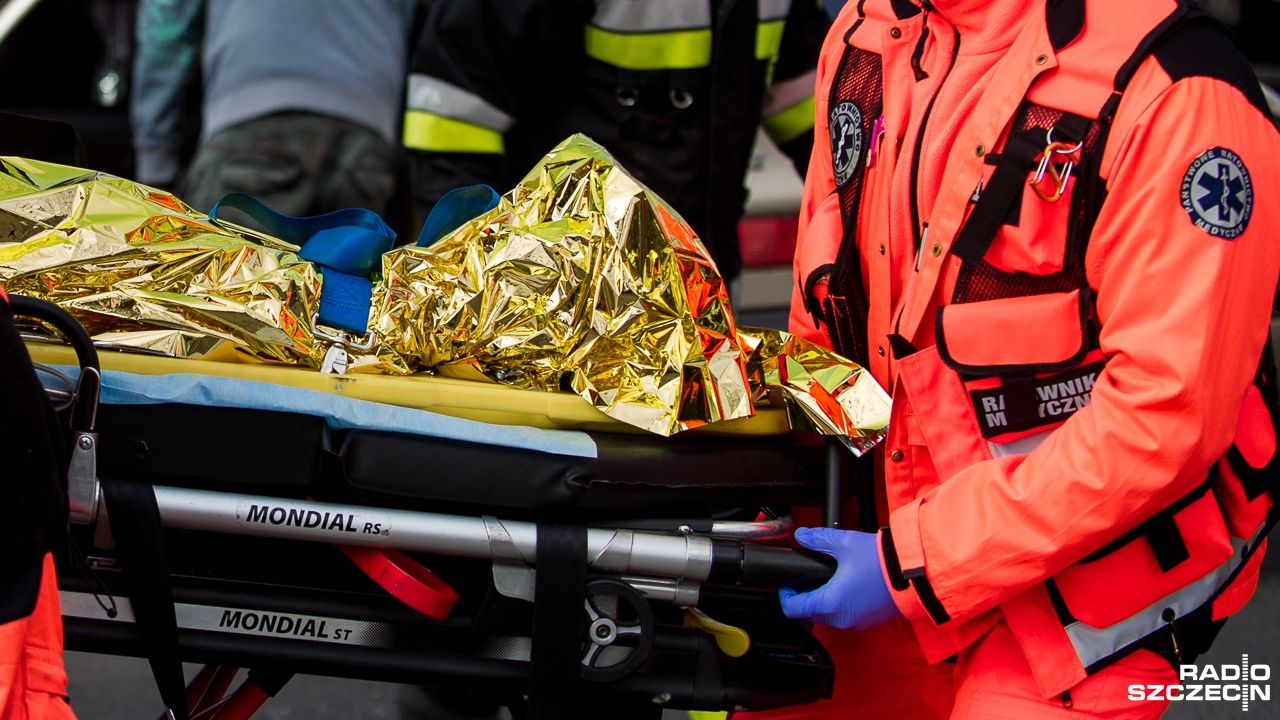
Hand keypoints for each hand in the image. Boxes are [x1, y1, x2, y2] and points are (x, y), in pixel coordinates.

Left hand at [779, 527, 900, 629]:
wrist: (915, 573)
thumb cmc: (882, 561)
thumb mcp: (844, 543)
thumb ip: (819, 539)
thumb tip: (803, 536)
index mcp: (830, 603)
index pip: (793, 609)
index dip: (787, 594)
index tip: (791, 581)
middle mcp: (841, 619)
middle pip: (809, 613)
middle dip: (805, 595)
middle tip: (809, 575)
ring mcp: (856, 622)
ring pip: (828, 615)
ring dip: (823, 599)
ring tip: (829, 576)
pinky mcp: (868, 621)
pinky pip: (845, 616)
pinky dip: (840, 603)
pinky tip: (846, 584)